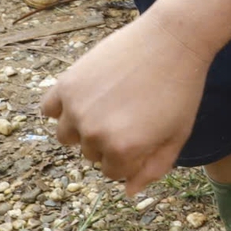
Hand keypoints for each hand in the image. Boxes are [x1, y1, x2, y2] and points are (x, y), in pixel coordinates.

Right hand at [43, 14, 206, 190]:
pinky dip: (60, 107)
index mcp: (123, 151)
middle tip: (131, 112)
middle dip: (109, 140)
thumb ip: (154, 169)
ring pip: (67, 136)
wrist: (173, 39)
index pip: (114, 172)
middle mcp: (95, 134)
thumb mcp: (177, 134)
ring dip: (83, 127)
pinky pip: (48, 109)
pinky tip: (84, 96)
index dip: (132, 154)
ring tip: (109, 104)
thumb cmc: (181, 88)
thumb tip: (129, 192)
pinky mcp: (66, 84)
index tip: (145, 131)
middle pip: (91, 153)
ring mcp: (77, 109)